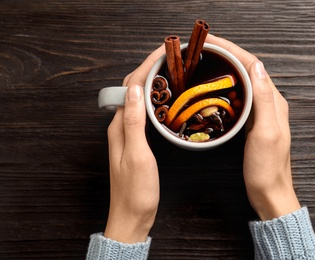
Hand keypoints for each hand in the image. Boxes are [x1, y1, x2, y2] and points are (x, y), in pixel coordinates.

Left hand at [103, 44, 164, 242]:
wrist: (131, 217)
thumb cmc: (135, 191)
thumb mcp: (137, 155)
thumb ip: (134, 122)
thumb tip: (134, 90)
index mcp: (119, 126)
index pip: (130, 87)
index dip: (145, 67)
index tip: (163, 53)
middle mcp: (120, 127)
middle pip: (131, 90)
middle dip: (148, 69)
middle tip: (169, 58)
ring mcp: (128, 135)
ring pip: (138, 100)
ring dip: (151, 83)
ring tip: (169, 72)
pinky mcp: (136, 143)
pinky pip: (143, 114)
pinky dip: (154, 101)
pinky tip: (165, 102)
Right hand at [206, 35, 299, 219]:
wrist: (269, 193)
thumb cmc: (267, 168)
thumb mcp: (266, 133)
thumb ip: (263, 99)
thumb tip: (256, 66)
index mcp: (274, 101)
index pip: (253, 66)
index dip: (232, 50)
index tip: (212, 41)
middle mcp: (269, 103)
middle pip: (248, 70)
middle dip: (227, 54)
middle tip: (204, 48)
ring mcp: (261, 113)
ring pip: (243, 81)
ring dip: (226, 67)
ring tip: (206, 61)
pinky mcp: (252, 122)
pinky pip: (240, 97)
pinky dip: (226, 86)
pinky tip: (214, 88)